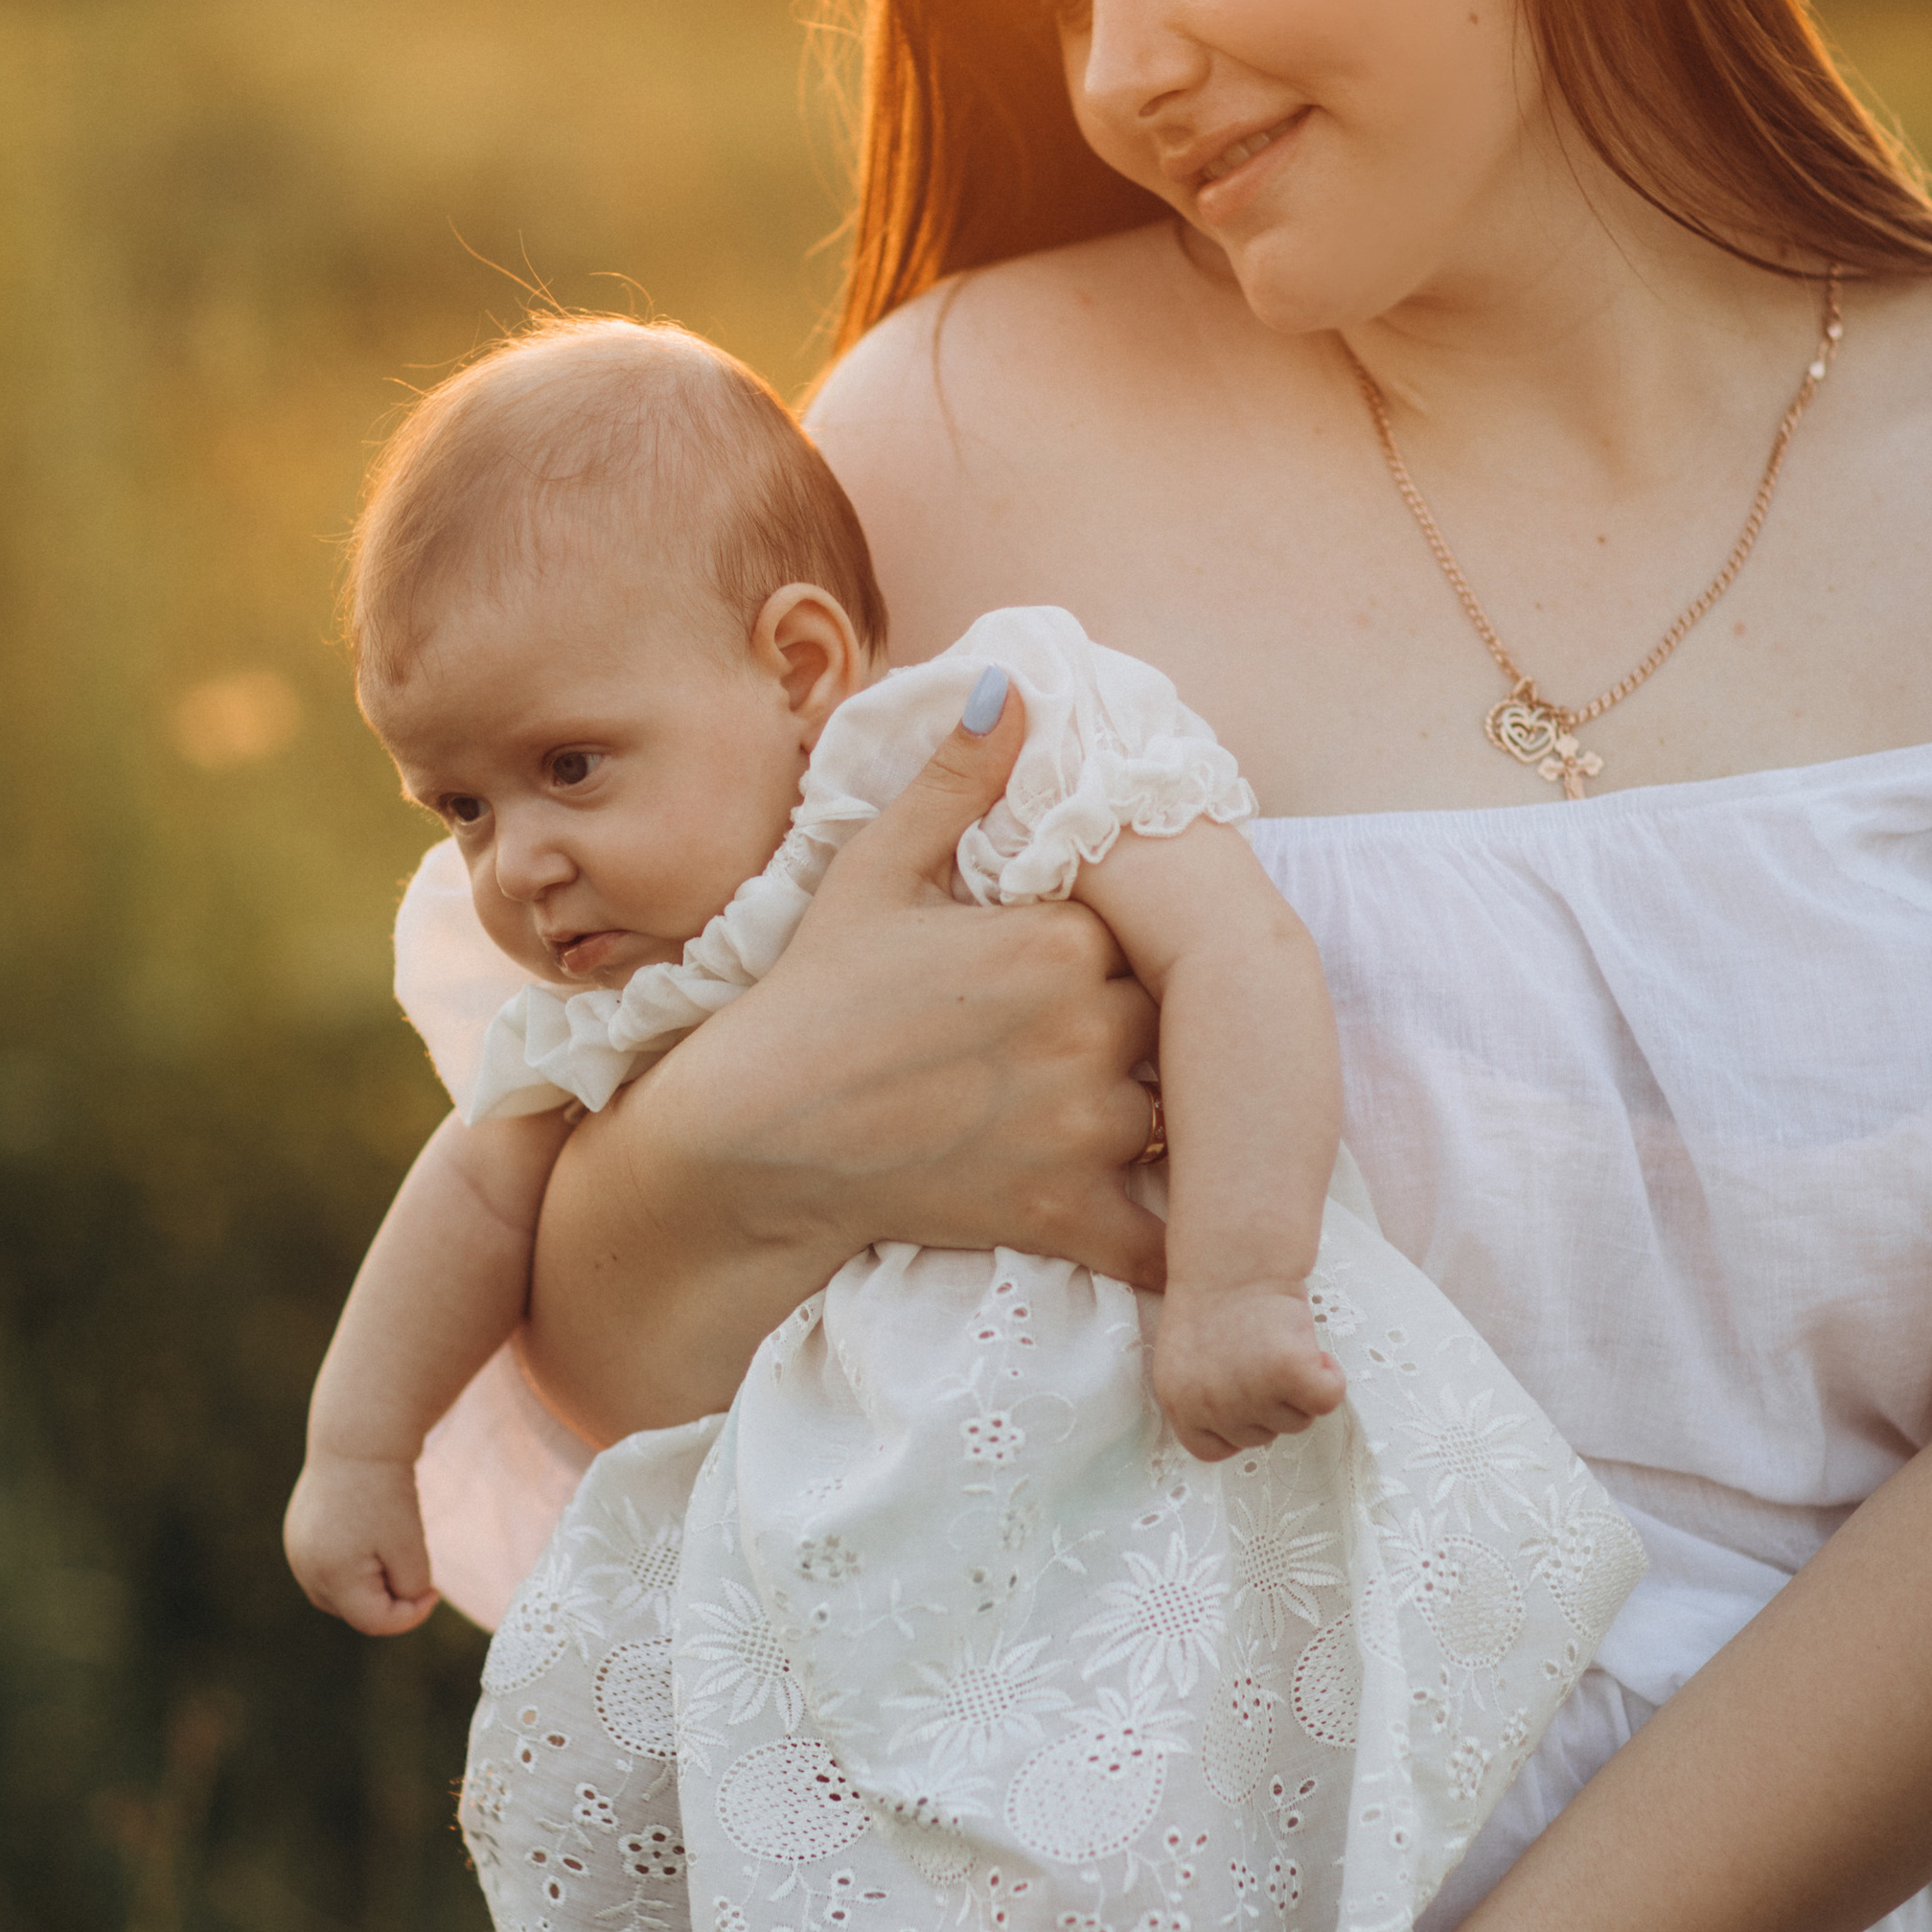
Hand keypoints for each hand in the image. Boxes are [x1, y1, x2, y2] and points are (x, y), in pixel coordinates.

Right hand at [282, 1448, 438, 1637]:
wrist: (357, 1440)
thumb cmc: (387, 1492)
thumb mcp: (410, 1548)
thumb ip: (408, 1590)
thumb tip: (400, 1604)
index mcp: (331, 1575)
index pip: (375, 1623)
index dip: (411, 1616)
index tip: (435, 1592)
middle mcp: (305, 1570)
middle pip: (356, 1612)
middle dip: (388, 1599)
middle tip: (411, 1562)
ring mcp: (297, 1554)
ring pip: (341, 1596)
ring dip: (370, 1587)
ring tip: (388, 1546)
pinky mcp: (298, 1539)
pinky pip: (329, 1572)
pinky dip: (353, 1569)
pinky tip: (369, 1537)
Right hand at [755, 679, 1169, 1283]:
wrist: (751, 1138)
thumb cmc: (809, 999)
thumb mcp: (872, 871)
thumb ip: (954, 784)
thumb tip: (1013, 691)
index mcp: (1059, 938)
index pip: (1150, 932)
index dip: (1125, 948)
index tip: (1088, 962)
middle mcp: (1087, 1027)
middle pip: (1170, 1020)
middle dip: (1143, 1029)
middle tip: (1096, 1039)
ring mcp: (1080, 1125)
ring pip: (1173, 1114)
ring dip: (1155, 1116)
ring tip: (1115, 1114)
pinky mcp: (1061, 1211)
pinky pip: (1158, 1234)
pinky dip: (1174, 1239)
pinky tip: (1180, 1231)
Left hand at [1152, 1278, 1345, 1461]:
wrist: (1237, 1255)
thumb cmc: (1218, 1301)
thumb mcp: (1190, 1359)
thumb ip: (1206, 1399)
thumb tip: (1241, 1429)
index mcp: (1177, 1402)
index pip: (1213, 1449)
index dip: (1237, 1424)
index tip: (1245, 1392)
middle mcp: (1208, 1403)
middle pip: (1261, 1438)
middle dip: (1271, 1401)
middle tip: (1263, 1352)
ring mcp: (1247, 1391)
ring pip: (1296, 1421)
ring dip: (1299, 1387)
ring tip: (1281, 1341)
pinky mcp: (1288, 1372)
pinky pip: (1325, 1400)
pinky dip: (1330, 1379)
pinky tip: (1314, 1351)